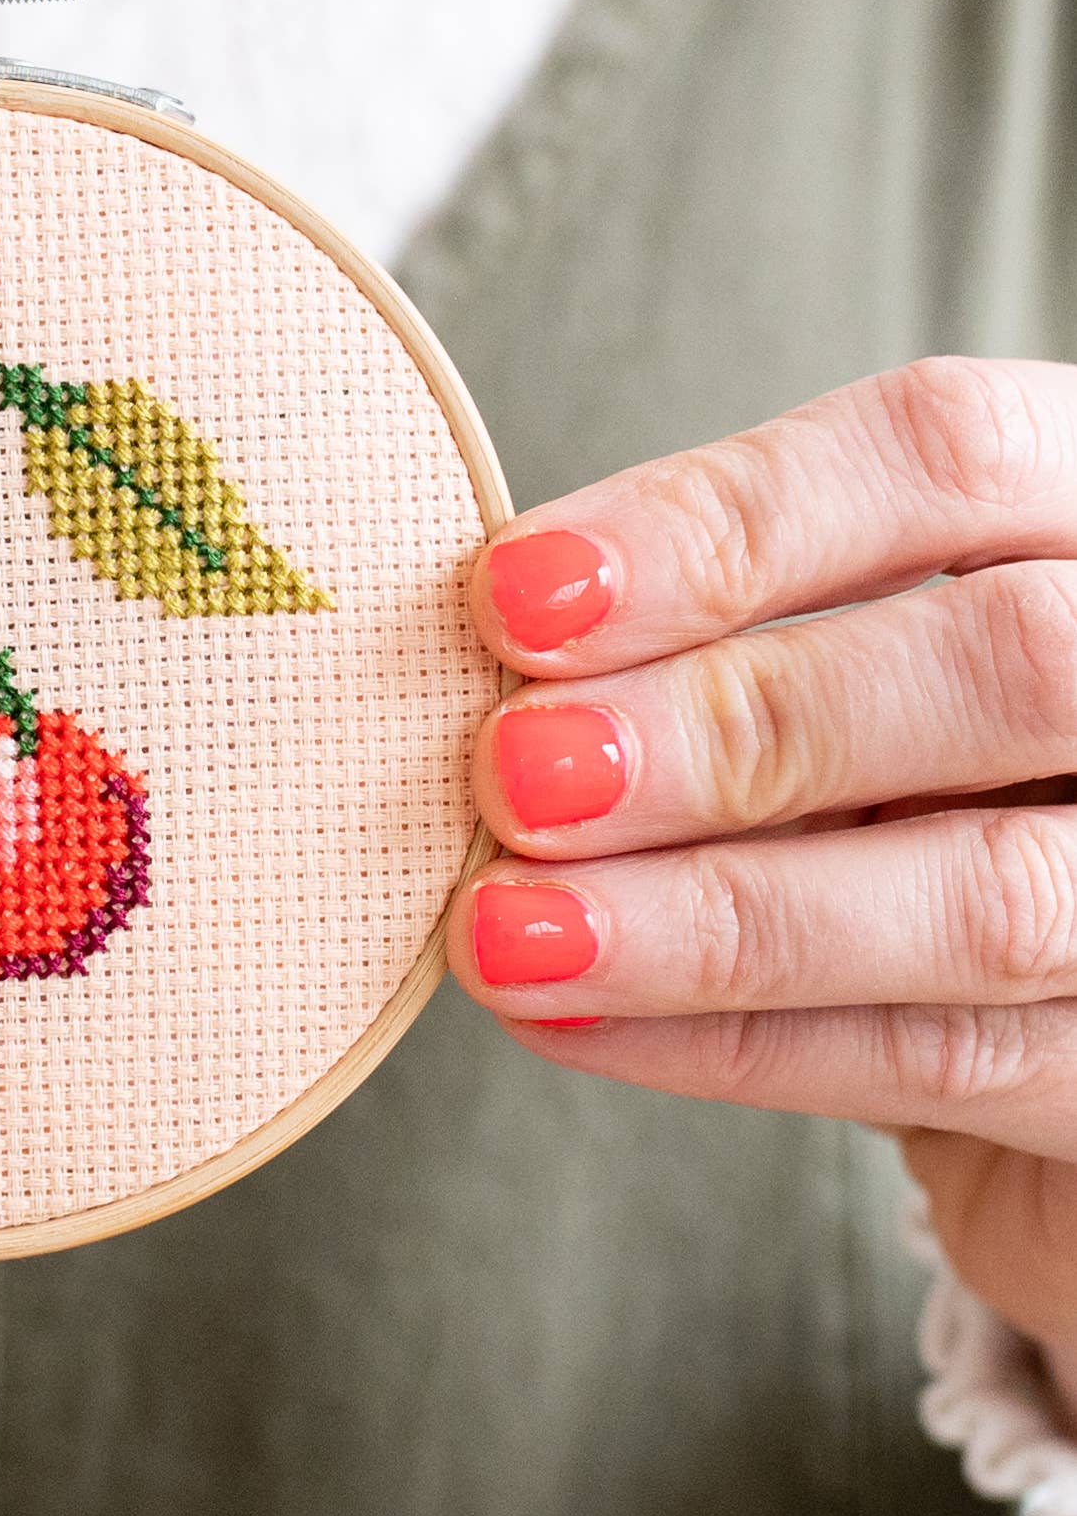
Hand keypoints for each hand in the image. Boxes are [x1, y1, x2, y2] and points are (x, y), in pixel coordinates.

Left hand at [446, 359, 1076, 1419]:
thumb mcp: (863, 683)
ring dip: (711, 912)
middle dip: (736, 718)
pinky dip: (734, 1042)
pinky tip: (575, 1017)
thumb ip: (736, 652)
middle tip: (516, 771)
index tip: (520, 592)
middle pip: (1006, 659)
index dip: (729, 517)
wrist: (1066, 1032)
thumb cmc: (935, 807)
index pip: (950, 454)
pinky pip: (945, 1061)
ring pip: (985, 894)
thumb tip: (495, 671)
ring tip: (508, 927)